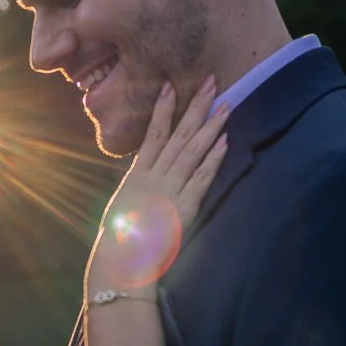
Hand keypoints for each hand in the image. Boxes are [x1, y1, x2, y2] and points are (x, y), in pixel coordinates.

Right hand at [87, 75, 227, 297]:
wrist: (122, 262)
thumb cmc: (120, 239)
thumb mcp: (125, 204)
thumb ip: (138, 185)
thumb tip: (144, 172)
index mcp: (138, 174)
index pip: (153, 133)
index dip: (164, 108)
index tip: (172, 85)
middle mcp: (154, 176)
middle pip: (178, 135)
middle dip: (195, 107)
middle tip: (211, 83)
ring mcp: (169, 190)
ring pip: (192, 151)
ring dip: (210, 127)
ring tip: (225, 105)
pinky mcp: (184, 207)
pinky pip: (201, 178)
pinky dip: (213, 159)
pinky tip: (224, 142)